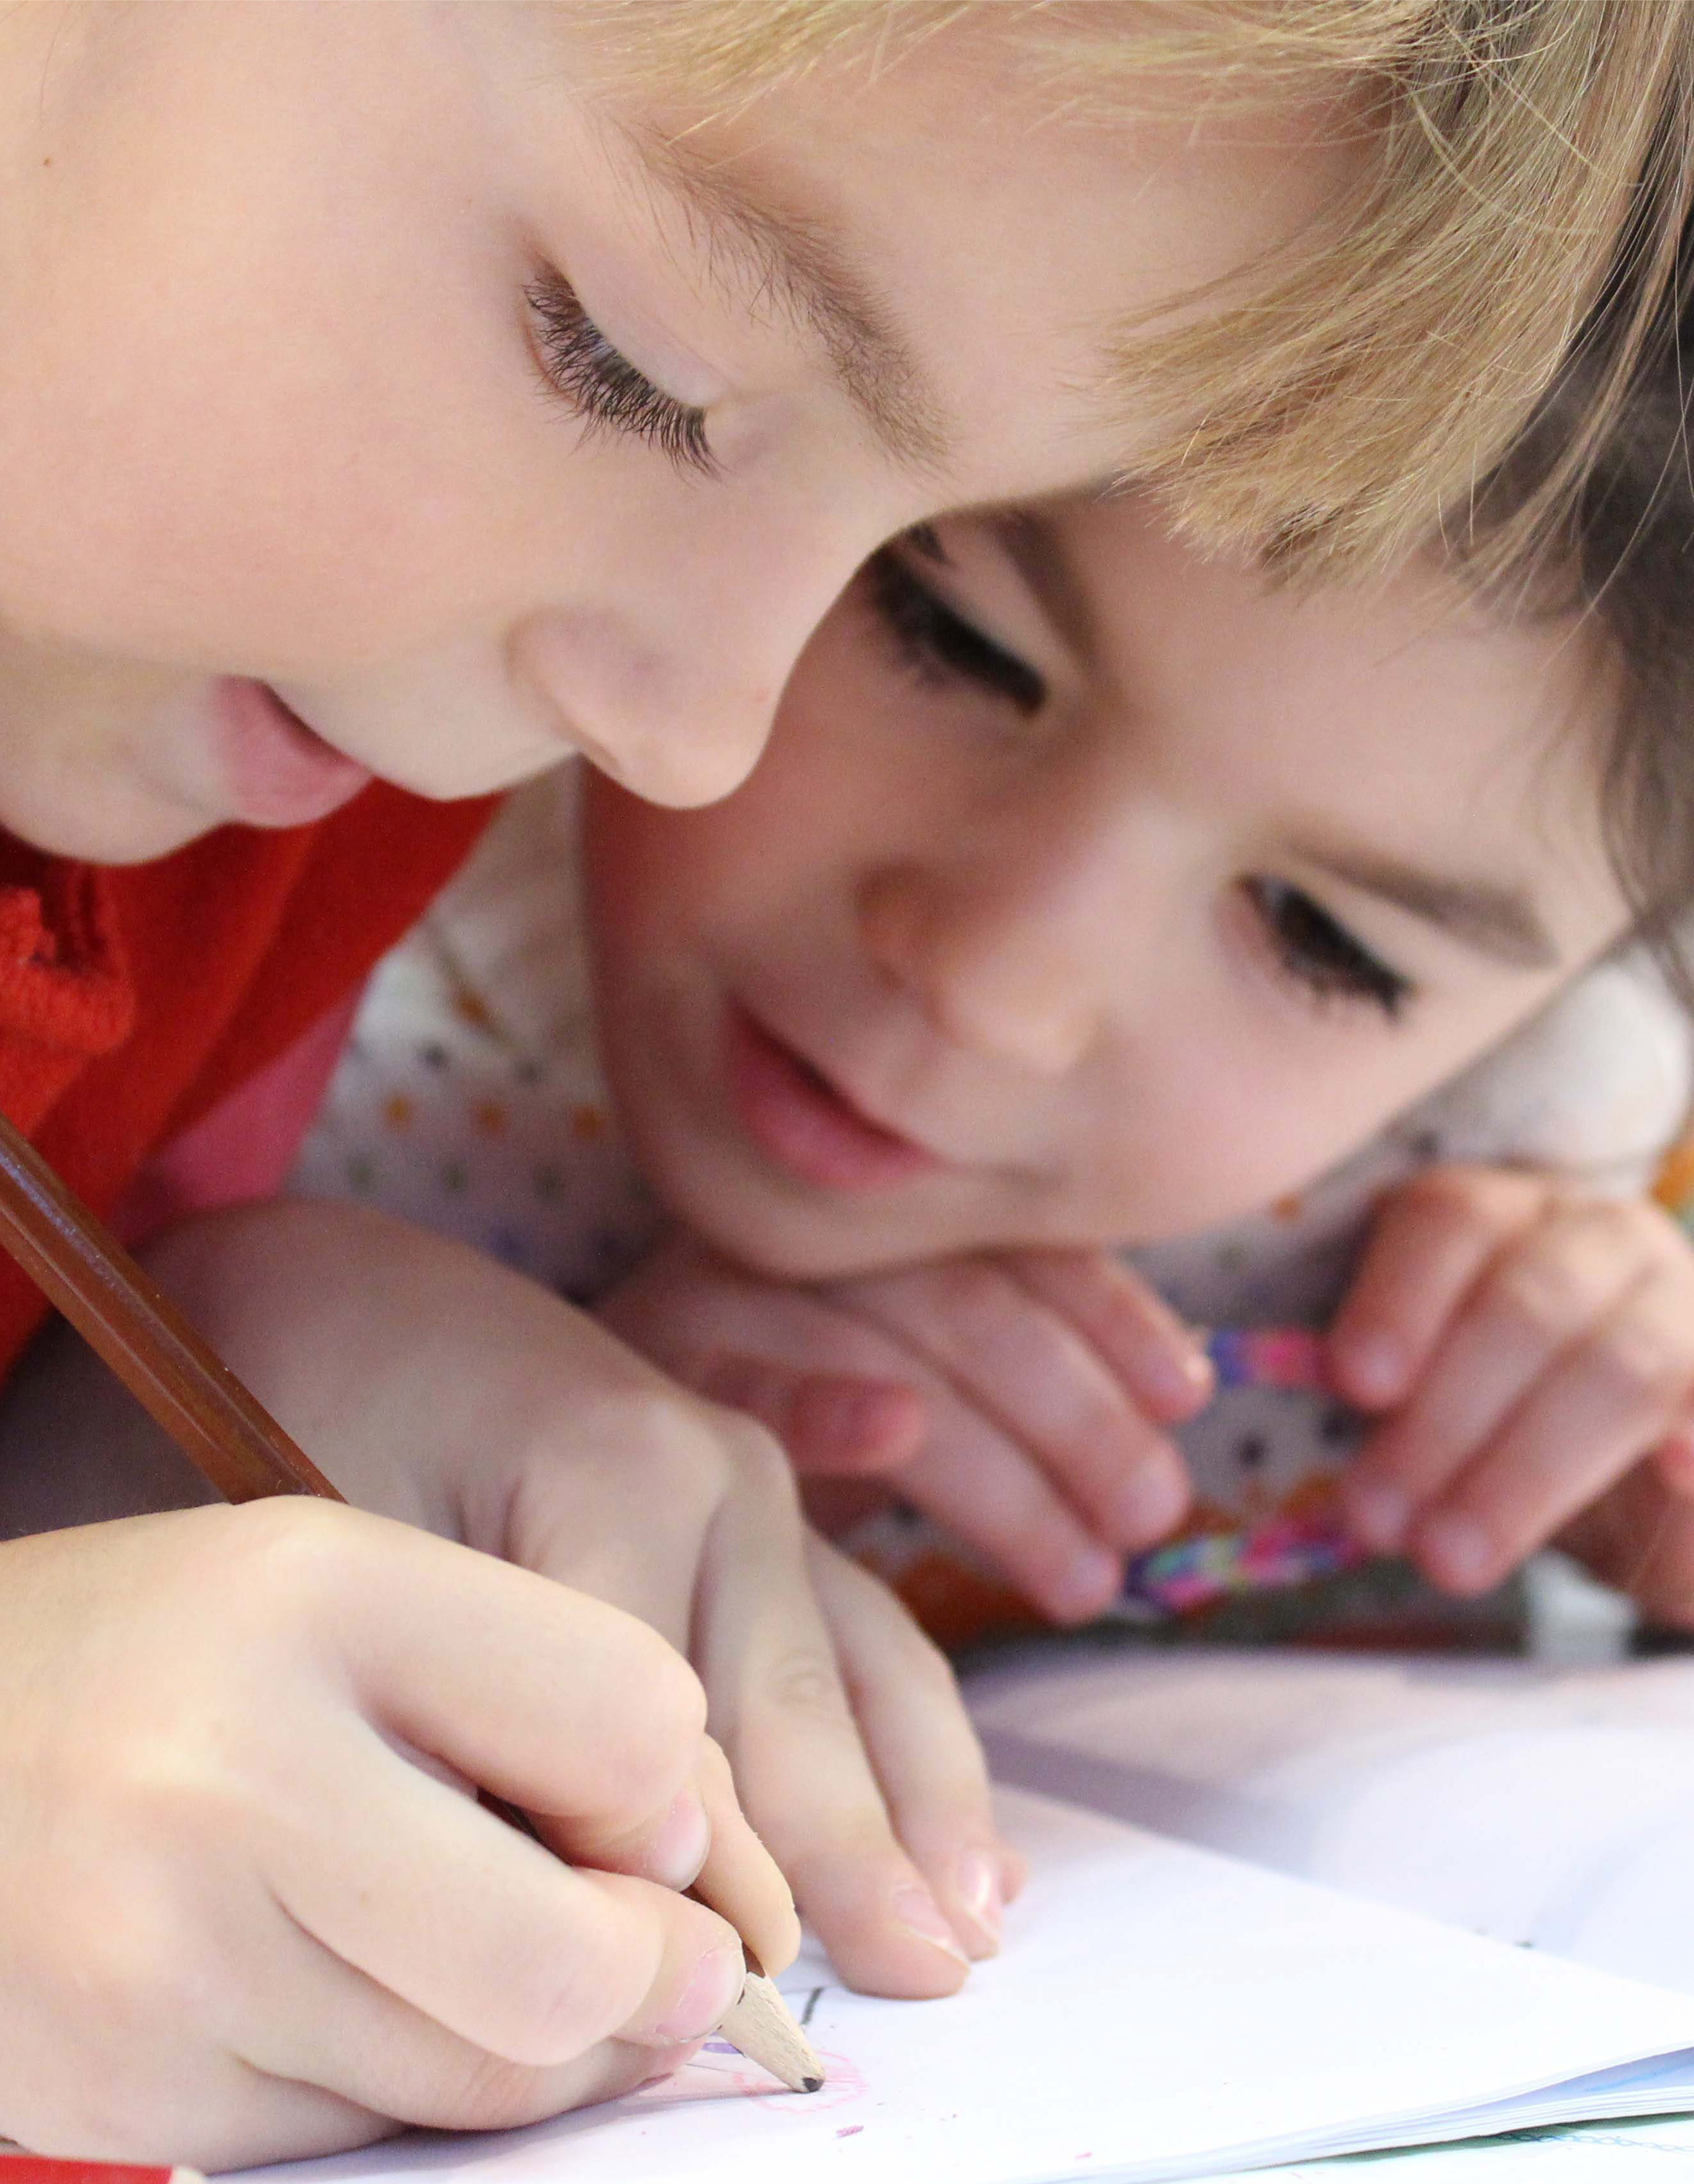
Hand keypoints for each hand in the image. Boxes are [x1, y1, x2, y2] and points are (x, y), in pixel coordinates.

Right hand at [0, 1501, 784, 2167]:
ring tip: (498, 1958)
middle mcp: (234, 1776)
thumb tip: (701, 1887)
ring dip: (546, 2043)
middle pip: (571, 1962)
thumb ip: (537, 1697)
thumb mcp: (347, 1589)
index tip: (628, 1804)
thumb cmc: (169, 1653)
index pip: (630, 1721)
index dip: (666, 1788)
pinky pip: (374, 2140)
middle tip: (649, 1955)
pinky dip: (412, 2086)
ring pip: (488, 2082)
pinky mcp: (133, 2102)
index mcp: (319, 1594)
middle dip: (654, 1976)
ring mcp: (167, 1961)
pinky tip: (357, 1993)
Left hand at [141, 1202, 1012, 2008]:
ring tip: (973, 1926)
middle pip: (793, 1703)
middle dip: (851, 1855)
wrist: (349, 1294)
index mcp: (626, 1473)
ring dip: (922, 1807)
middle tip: (918, 1985)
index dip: (688, 1872)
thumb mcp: (363, 1551)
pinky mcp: (764, 1511)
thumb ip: (472, 1703)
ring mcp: (761, 1485)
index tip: (718, 1991)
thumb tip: (576, 1883)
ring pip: (865, 1669)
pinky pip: (866, 1634)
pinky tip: (964, 1832)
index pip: (666, 1722)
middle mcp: (727, 1474)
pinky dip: (914, 1743)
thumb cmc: (329, 1413)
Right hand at [598, 1232, 1209, 1624]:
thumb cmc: (748, 1408)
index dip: (1108, 1312)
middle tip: (1149, 1518)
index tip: (1186, 1397)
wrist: (513, 1396)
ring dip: (1002, 1465)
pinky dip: (826, 1400)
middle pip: (964, 1304)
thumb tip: (1183, 1382)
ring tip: (1087, 1574)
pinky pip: (747, 1381)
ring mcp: (720, 1294)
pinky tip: (893, 1433)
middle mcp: (795, 1239)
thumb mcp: (879, 1373)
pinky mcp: (646, 1368)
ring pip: (891, 1349)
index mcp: (860, 1218)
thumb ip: (996, 1369)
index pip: (1010, 1244)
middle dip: (1076, 1415)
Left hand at [1330, 1166, 1693, 1599]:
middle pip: (1525, 1303)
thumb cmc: (1513, 1434)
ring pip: (1619, 1368)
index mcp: (1510, 1218)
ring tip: (1450, 1557)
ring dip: (1525, 1471)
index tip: (1353, 1384)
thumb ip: (1386, 1405)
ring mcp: (1691, 1304)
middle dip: (1442, 1419)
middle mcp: (1605, 1240)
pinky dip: (1688, 1451)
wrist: (1655, 1494)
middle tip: (1375, 1516)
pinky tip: (1669, 1476)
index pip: (1451, 1219)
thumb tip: (1322, 1435)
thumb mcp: (1438, 1411)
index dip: (1398, 1298)